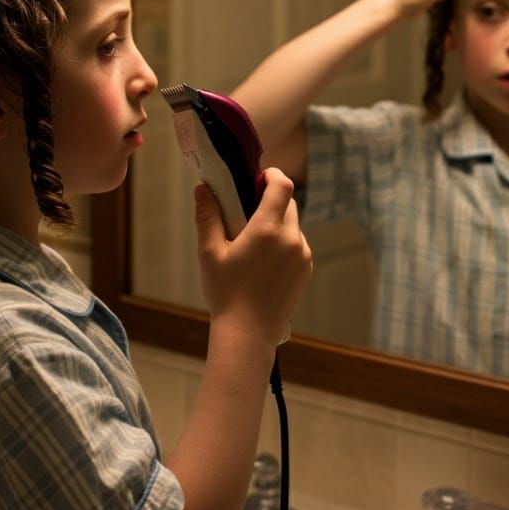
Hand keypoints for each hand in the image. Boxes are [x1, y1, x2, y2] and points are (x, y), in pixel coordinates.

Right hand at [194, 168, 311, 348]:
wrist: (247, 335)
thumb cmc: (225, 293)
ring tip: (253, 243)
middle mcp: (291, 239)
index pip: (282, 185)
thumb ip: (207, 216)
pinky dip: (284, 244)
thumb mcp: (209, 252)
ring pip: (293, 225)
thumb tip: (203, 188)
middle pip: (288, 203)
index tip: (259, 176)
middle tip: (247, 212)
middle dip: (271, 200)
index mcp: (268, 229)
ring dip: (278, 224)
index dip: (272, 175)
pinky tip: (264, 262)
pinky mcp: (306, 270)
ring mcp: (302, 256)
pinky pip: (297, 245)